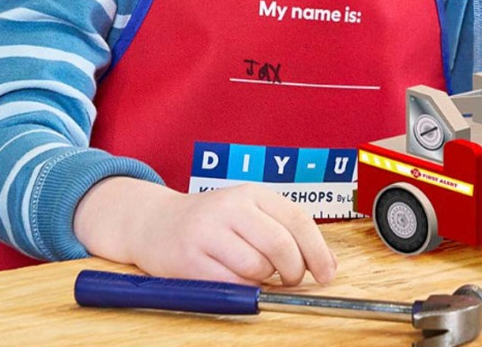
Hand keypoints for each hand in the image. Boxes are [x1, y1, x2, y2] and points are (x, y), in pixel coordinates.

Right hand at [74, 177, 336, 285]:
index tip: (327, 274)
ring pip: (257, 267)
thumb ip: (284, 231)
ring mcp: (208, 231)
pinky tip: (238, 281)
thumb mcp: (248, 213)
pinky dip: (243, 290)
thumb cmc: (212, 223)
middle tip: (291, 280)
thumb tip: (326, 264)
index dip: (318, 251)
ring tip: (256, 275)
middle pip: (280, 245)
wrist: (154, 223)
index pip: (297, 220)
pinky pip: (231, 283)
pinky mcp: (189, 257)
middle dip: (294, 271)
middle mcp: (231, 206)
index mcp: (252, 193)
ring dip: (265, 280)